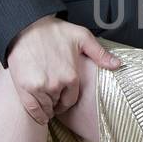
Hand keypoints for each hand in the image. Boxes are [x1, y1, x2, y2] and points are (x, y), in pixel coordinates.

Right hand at [6, 16, 122, 124]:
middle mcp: (56, 84)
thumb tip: (118, 65)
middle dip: (57, 103)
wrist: (26, 26)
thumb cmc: (54, 30)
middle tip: (54, 101)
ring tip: (46, 107)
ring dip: (47, 109)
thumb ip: (100, 53)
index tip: (63, 101)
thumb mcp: (82, 37)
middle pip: (58, 104)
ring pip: (46, 108)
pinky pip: (32, 109)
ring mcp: (39, 87)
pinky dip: (37, 115)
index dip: (67, 101)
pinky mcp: (24, 87)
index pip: (71, 100)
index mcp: (71, 76)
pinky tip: (40, 115)